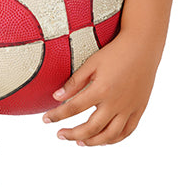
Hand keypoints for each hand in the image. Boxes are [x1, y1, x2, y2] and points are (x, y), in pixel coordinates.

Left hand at [41, 34, 160, 145]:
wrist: (144, 47)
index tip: (45, 119)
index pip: (72, 108)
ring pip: (109, 135)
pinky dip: (114, 139)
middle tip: (60, 134)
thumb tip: (55, 97)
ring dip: (92, 142)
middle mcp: (115, 103)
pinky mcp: (139, 109)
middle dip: (72, 134)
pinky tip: (103, 140)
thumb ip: (74, 82)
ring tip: (79, 142)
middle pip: (90, 128)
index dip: (56, 116)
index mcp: (101, 90)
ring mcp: (129, 108)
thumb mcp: (92, 63)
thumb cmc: (115, 52)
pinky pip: (127, 131)